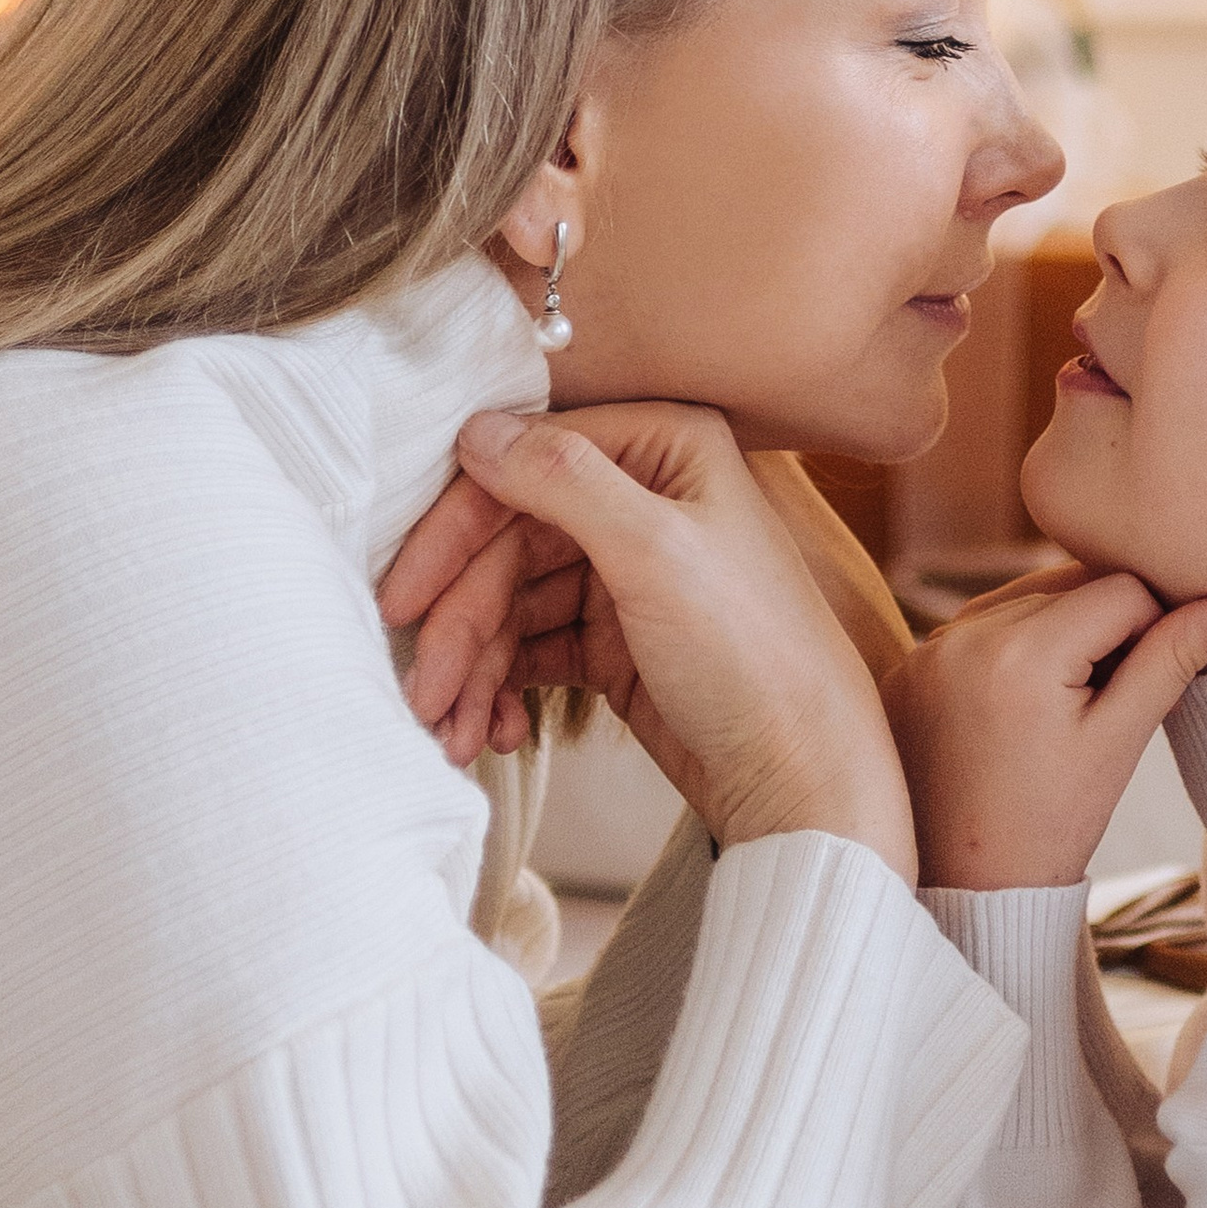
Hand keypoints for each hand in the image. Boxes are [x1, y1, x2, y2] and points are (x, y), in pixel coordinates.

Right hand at [436, 401, 918, 878]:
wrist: (805, 778)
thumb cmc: (754, 656)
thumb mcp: (656, 554)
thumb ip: (563, 481)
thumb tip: (474, 429)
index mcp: (664, 447)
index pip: (524, 467)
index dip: (454, 534)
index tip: (402, 601)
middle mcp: (643, 496)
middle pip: (508, 542)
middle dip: (459, 624)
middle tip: (422, 693)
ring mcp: (627, 569)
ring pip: (512, 603)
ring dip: (472, 669)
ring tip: (454, 734)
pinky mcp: (615, 637)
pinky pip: (531, 648)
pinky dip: (502, 688)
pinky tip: (497, 733)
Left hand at [884, 565, 1206, 890]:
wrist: (969, 890)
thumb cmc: (1053, 824)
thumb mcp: (1121, 740)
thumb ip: (1176, 658)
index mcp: (1022, 652)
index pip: (1120, 589)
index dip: (1156, 626)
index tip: (1153, 681)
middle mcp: (963, 636)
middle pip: (1068, 583)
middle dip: (1106, 626)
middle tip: (1113, 697)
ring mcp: (925, 650)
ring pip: (1024, 599)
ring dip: (1060, 630)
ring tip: (1068, 706)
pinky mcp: (905, 668)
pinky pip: (976, 628)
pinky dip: (1011, 647)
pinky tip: (1022, 707)